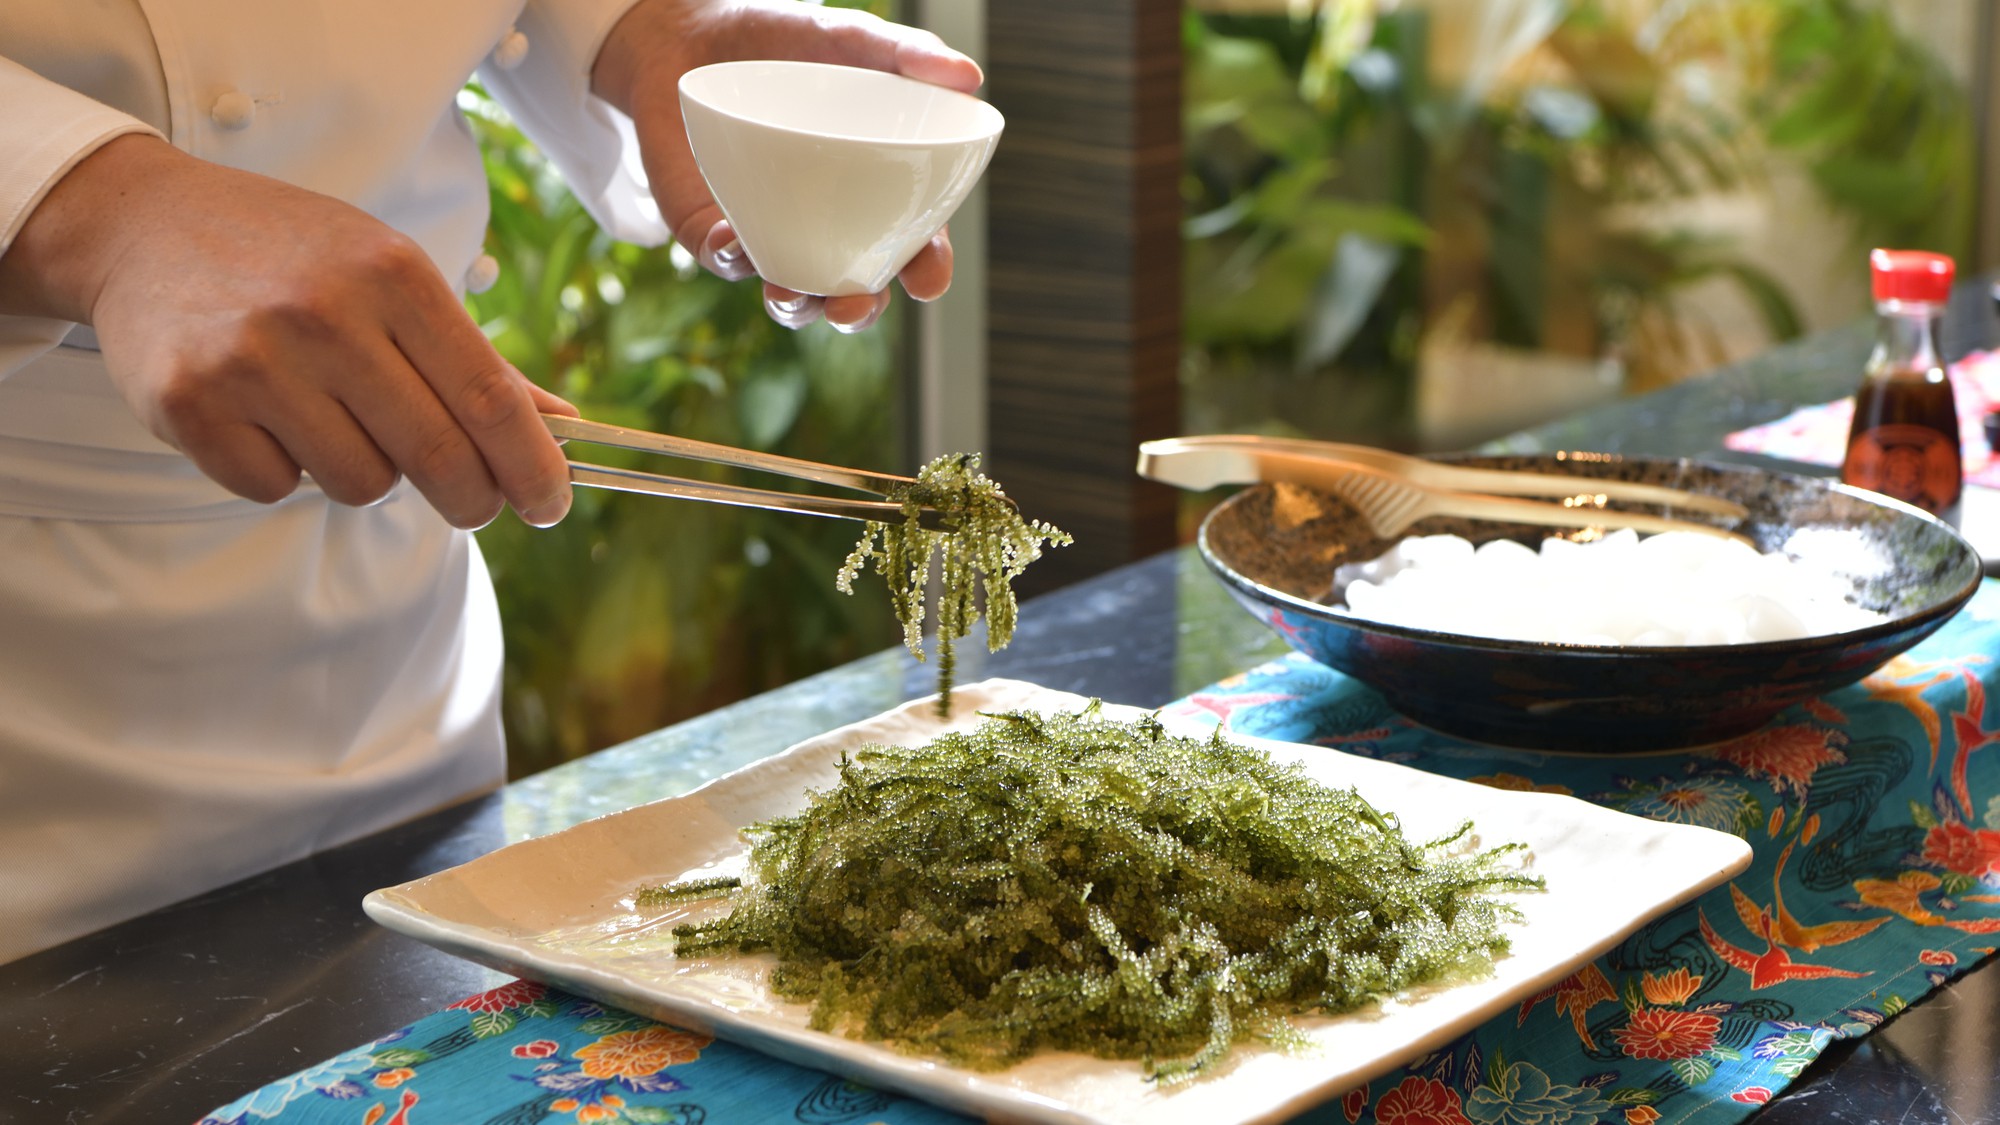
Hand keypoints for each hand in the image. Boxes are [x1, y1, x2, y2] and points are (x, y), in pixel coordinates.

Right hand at [0, 134, 576, 528]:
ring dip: (367, 473)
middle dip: (471, 498)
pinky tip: (270, 419)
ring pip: (361, 484)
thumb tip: (564, 429)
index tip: (552, 506)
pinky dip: (286, 472)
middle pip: (438, 457)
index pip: (490, 401)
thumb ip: (476, 360)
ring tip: (340, 420)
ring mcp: (252, 363)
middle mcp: (325, 316)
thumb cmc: (295, 256)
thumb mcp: (395, 275)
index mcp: (393, 274)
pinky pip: (277, 489)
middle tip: (474, 504)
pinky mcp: (190, 407)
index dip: (533, 468)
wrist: (145, 225)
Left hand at [593, 0, 981, 332]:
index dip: (926, 271)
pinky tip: (733, 241)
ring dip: (795, 306)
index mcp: (875, 194)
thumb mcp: (850, 39)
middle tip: (852, 306)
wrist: (692, 30)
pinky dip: (729, 258)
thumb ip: (908, 55)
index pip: (912, 246)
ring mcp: (770, 232)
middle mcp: (827, 225)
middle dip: (857, 311)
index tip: (928, 282)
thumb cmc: (784, 41)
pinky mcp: (711, 228)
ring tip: (790, 295)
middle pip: (853, 289)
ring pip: (791, 293)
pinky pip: (723, 259)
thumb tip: (971, 77)